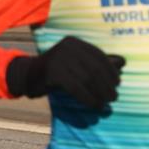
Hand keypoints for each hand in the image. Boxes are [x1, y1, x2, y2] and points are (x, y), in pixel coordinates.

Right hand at [6, 36, 124, 110]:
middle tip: (114, 97)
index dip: (111, 71)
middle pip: (94, 68)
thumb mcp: (76, 63)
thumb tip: (122, 62)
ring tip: (105, 103)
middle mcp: (67, 47)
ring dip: (99, 94)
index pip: (99, 56)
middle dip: (107, 85)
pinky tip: (93, 105)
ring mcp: (59, 58)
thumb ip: (97, 62)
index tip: (117, 83)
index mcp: (74, 42)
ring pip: (87, 79)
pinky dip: (88, 98)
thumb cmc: (55, 71)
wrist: (26, 76)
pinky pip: (76, 87)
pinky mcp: (53, 72)